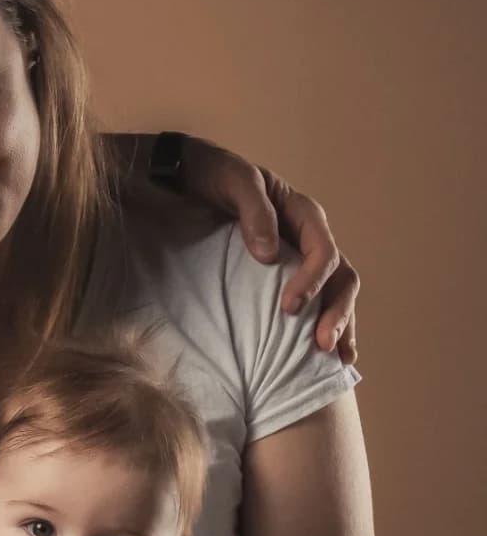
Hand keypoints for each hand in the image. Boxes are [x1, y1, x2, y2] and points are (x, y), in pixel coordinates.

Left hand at [113, 134, 358, 363]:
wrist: (193, 176)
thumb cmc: (216, 176)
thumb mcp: (235, 181)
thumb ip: (255, 212)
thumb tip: (269, 254)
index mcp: (303, 213)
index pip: (323, 252)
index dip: (312, 281)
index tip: (289, 308)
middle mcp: (310, 236)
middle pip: (341, 277)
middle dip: (337, 312)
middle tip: (322, 344)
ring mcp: (301, 256)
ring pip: (337, 292)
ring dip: (341, 324)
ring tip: (339, 359)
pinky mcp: (287, 273)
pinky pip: (317, 299)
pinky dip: (326, 323)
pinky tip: (325, 354)